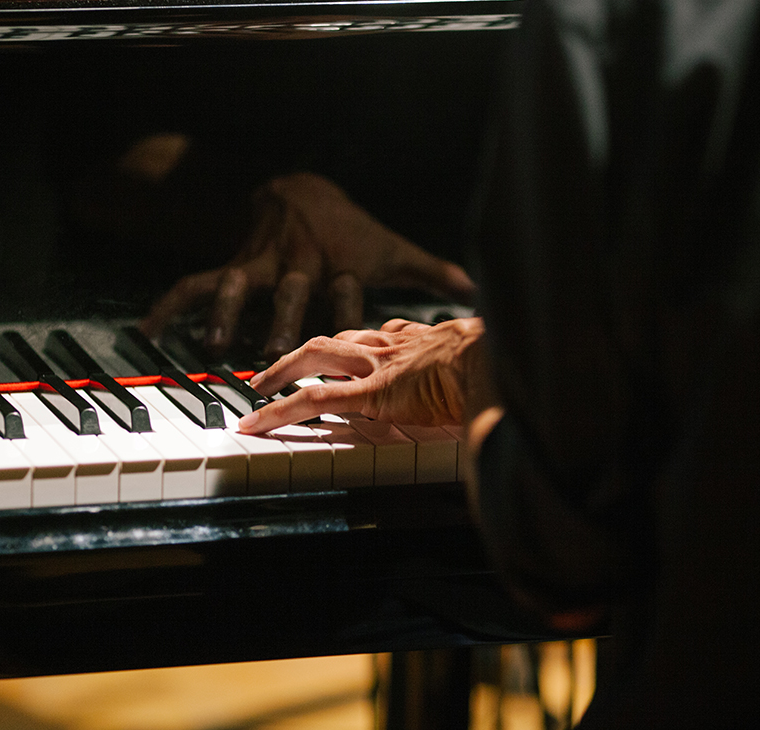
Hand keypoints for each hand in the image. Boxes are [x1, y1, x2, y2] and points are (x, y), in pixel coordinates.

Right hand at [139, 172, 475, 359]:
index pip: (348, 293)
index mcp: (340, 266)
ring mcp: (261, 265)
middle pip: (291, 294)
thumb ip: (431, 273)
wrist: (299, 188)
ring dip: (225, 313)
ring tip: (211, 343)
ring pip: (239, 287)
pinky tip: (149, 330)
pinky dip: (172, 306)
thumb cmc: (352, 230)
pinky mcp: (232, 264)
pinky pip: (195, 283)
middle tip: (273, 355)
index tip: (357, 347)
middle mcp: (299, 266)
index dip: (352, 315)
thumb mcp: (390, 248)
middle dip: (281, 322)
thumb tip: (479, 291)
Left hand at [237, 317, 484, 433]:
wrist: (499, 361)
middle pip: (335, 339)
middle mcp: (392, 345)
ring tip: (259, 389)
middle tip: (277, 368)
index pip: (375, 338)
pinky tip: (258, 422)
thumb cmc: (501, 367)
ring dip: (282, 371)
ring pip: (316, 356)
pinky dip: (280, 411)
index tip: (341, 354)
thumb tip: (489, 412)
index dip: (352, 347)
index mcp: (419, 341)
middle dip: (301, 352)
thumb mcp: (483, 369)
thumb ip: (473, 386)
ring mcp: (378, 366)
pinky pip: (315, 399)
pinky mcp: (371, 391)